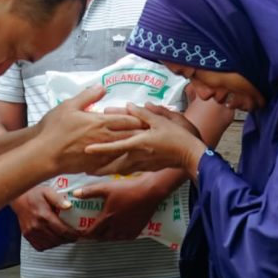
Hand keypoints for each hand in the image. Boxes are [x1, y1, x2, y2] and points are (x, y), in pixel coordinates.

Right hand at [11, 185, 80, 250]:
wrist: (18, 198)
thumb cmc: (34, 194)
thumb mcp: (48, 192)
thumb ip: (59, 199)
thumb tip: (69, 206)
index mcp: (44, 216)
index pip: (62, 231)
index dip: (73, 235)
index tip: (79, 235)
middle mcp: (37, 226)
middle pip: (57, 239)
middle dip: (68, 240)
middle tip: (74, 237)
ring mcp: (31, 232)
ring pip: (50, 245)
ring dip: (59, 243)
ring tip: (65, 238)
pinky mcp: (27, 235)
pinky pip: (40, 246)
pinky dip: (49, 245)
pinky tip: (53, 240)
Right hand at [35, 85, 142, 173]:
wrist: (44, 155)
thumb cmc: (54, 128)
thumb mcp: (69, 105)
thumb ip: (88, 96)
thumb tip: (103, 87)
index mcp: (101, 122)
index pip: (128, 119)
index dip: (140, 117)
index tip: (149, 116)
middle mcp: (106, 139)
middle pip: (131, 135)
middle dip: (144, 132)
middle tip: (154, 130)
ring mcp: (103, 154)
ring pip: (127, 149)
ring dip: (138, 146)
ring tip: (148, 143)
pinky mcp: (98, 166)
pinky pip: (117, 162)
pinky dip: (126, 159)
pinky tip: (130, 159)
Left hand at [73, 176, 165, 241]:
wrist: (150, 191)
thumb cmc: (127, 188)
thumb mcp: (106, 187)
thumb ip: (90, 191)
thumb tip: (75, 194)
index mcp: (107, 217)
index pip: (93, 232)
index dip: (86, 235)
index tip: (81, 235)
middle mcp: (117, 227)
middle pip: (103, 238)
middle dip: (96, 237)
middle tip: (93, 233)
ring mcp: (128, 229)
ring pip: (115, 239)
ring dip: (108, 237)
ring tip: (105, 233)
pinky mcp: (138, 230)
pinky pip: (127, 238)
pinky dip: (121, 237)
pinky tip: (120, 232)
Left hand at [87, 103, 207, 179]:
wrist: (193, 154)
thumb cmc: (179, 135)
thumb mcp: (163, 119)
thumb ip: (144, 113)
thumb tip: (129, 105)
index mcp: (140, 143)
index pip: (115, 146)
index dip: (100, 148)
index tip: (87, 150)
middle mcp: (139, 156)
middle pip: (114, 165)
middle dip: (99, 167)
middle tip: (85, 169)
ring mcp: (144, 164)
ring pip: (121, 170)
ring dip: (108, 171)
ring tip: (95, 172)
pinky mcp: (149, 168)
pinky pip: (130, 170)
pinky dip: (120, 170)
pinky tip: (116, 169)